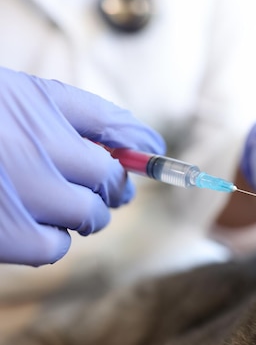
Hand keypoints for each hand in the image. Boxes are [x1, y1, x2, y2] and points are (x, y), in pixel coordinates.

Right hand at [0, 67, 164, 265]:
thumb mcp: (34, 96)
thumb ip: (96, 116)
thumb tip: (152, 143)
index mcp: (43, 117)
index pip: (117, 153)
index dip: (123, 169)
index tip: (121, 174)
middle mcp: (34, 157)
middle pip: (107, 191)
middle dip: (104, 193)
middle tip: (89, 189)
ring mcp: (16, 198)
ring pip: (84, 221)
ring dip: (77, 216)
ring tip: (46, 199)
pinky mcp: (0, 235)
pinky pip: (51, 248)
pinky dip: (49, 240)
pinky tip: (27, 223)